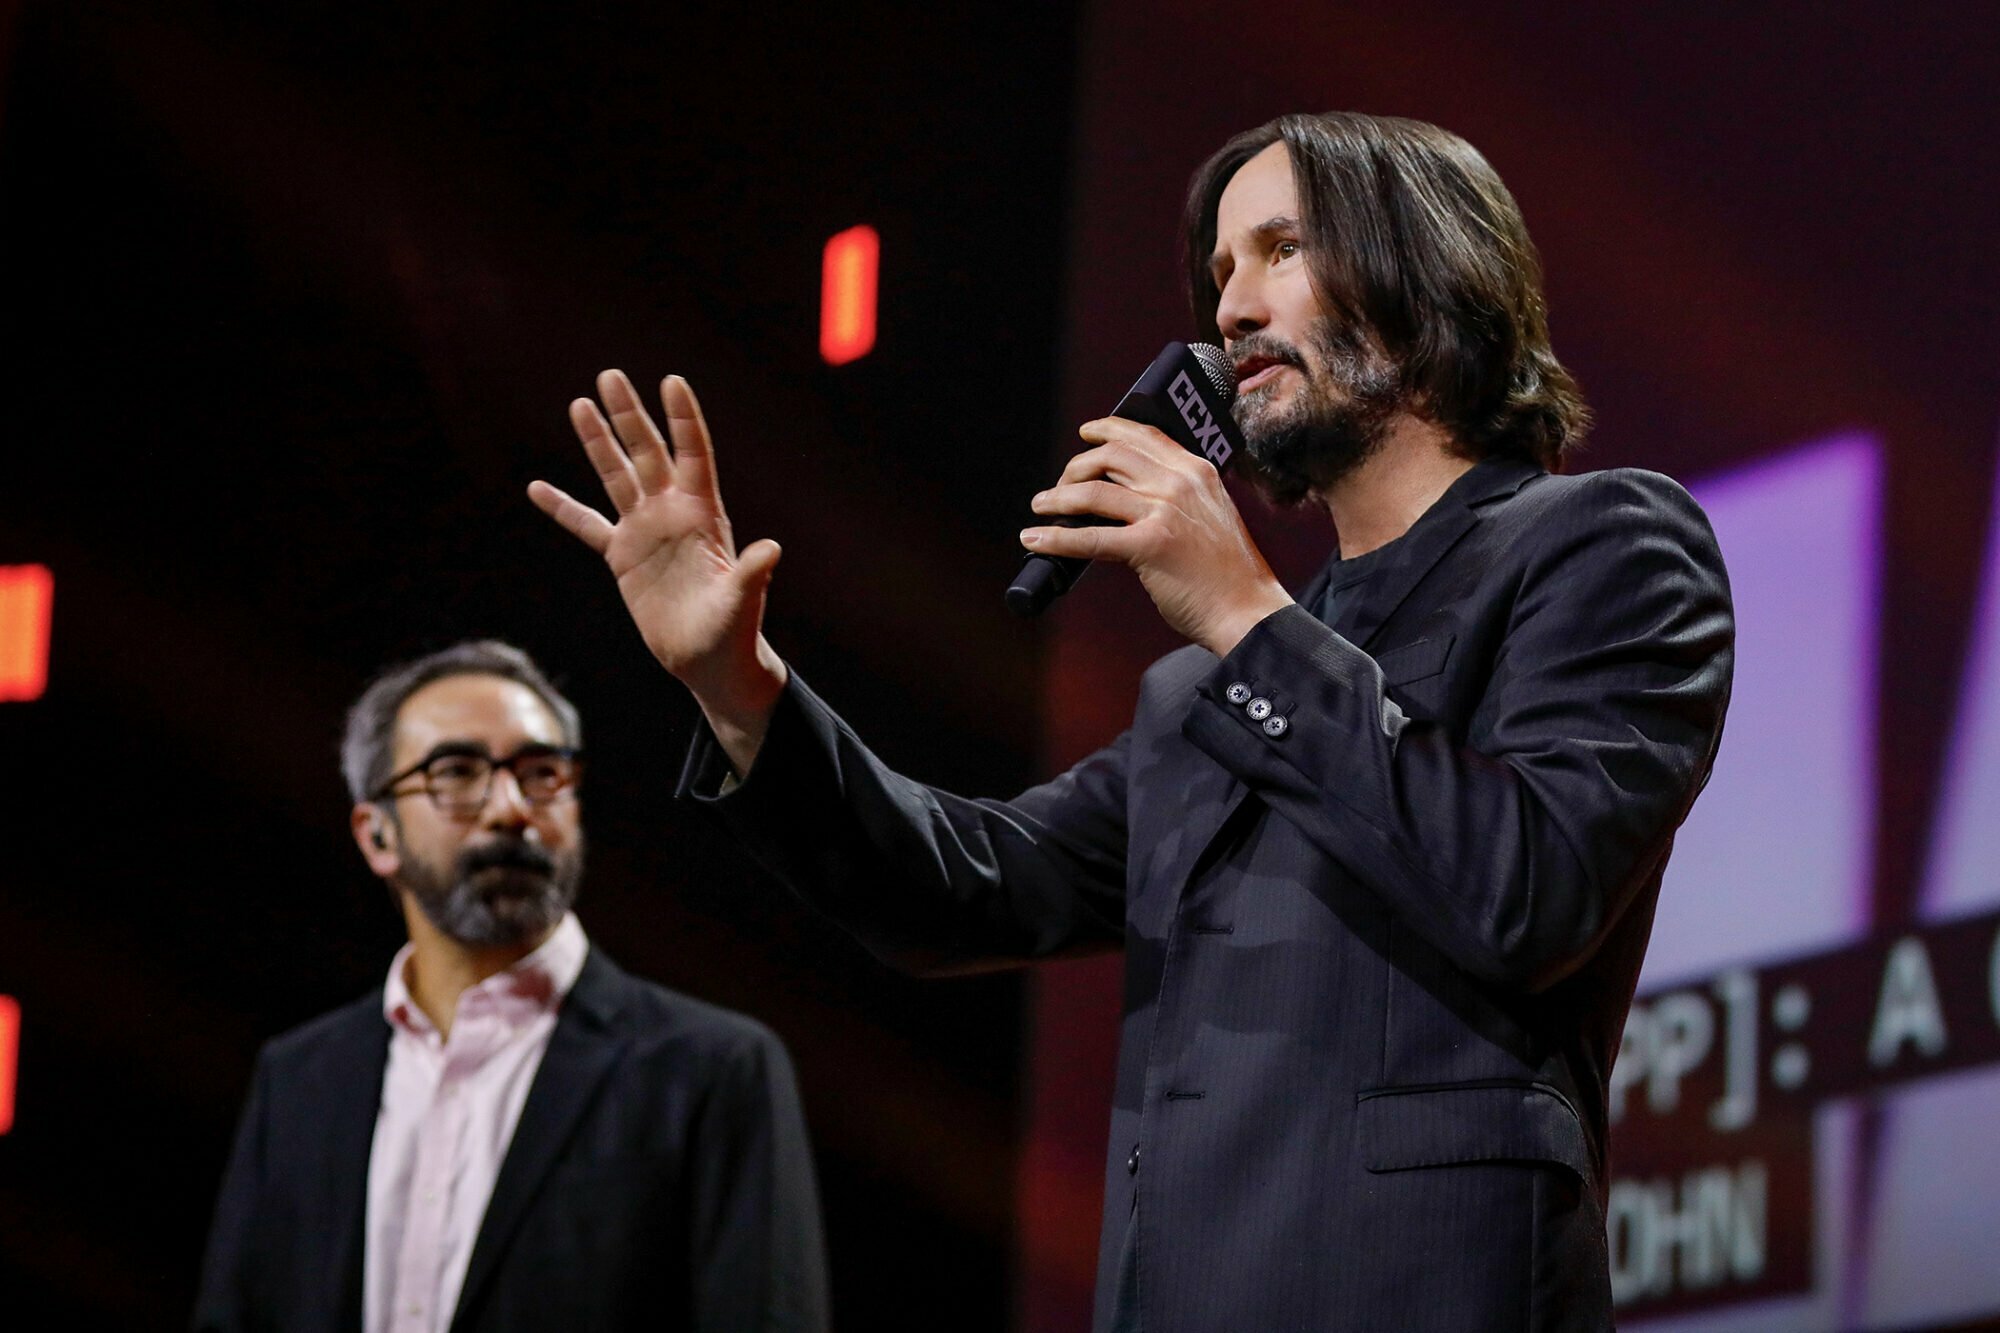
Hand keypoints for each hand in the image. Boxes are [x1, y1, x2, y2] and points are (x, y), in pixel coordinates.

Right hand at [529, 371, 784, 773]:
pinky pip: (587, 525)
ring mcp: (646, 531)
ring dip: (598, 442)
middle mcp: (673, 514)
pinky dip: (564, 508)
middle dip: (629, 415)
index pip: (694, 455)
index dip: (684, 420)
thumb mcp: (742, 601)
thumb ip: (752, 573)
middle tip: (609, 375)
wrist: (709, 660)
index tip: (671, 381)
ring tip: (578, 403)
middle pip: (648, 453)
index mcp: (704, 515)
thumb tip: (771, 550)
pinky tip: (537, 487)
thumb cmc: (733, 630)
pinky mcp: (622, 556)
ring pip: (616, 476)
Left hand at [1022, 417, 1292, 655]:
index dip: (1108, 429)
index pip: (1144, 434)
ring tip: (1040, 507)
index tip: (1086, 434)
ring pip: (1094, 491)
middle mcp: (1181, 483)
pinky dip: (1055, 537)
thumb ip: (1177, 497)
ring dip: (1057, 498)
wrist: (1249, 610)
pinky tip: (1035, 539)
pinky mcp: (1151, 546)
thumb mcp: (1210, 515)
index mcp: (1197, 471)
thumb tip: (1123, 497)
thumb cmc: (1228, 573)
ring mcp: (1165, 512)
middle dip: (1075, 467)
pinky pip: (1091, 537)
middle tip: (1059, 487)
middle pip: (1111, 455)